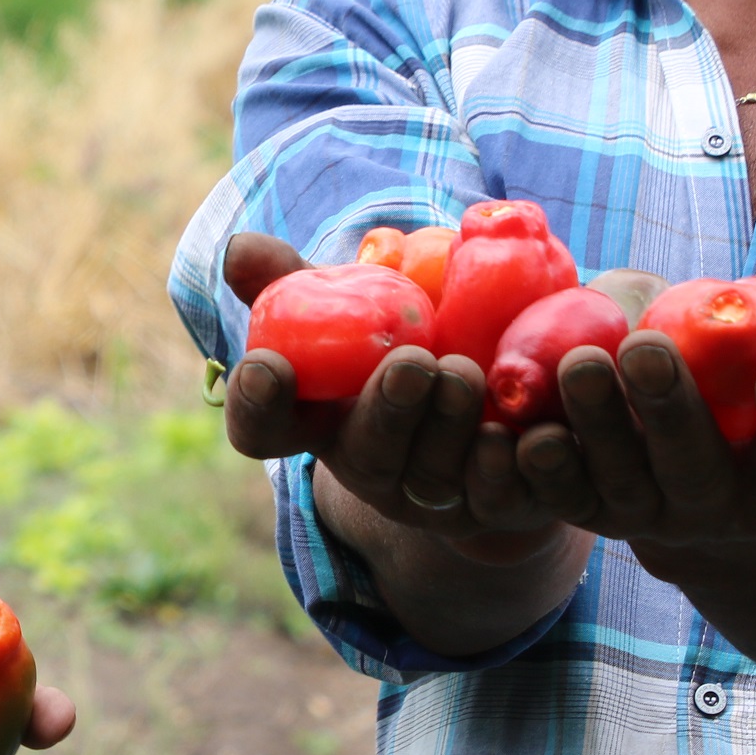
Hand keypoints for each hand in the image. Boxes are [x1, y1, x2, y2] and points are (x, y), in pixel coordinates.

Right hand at [217, 233, 559, 562]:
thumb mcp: (345, 310)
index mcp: (319, 420)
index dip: (255, 405)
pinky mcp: (493, 506)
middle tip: (413, 362)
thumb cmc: (395, 344)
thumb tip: (241, 247)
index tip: (266, 364)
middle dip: (387, 409)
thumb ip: (291, 280)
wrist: (490, 406)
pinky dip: (505, 464)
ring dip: (449, 427)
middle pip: (367, 453)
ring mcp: (430, 494)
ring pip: (435, 474)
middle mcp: (370, 464)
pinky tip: (514, 433)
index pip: (262, 427)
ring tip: (466, 374)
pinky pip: (498, 495)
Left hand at [511, 327, 755, 560]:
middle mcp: (716, 511)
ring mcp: (648, 514)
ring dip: (595, 423)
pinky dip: (536, 465)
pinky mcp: (591, 509)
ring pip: (617, 479)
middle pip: (691, 467)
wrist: (729, 507)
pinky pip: (559, 494)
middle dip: (670, 408)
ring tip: (577, 362)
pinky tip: (520, 427)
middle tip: (649, 346)